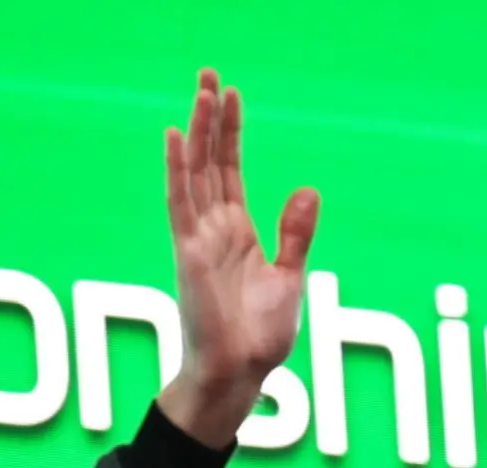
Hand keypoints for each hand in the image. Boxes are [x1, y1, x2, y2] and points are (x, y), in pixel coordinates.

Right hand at [155, 68, 317, 447]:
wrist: (240, 372)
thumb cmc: (261, 335)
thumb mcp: (289, 277)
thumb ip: (295, 233)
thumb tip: (309, 189)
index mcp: (239, 232)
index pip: (230, 170)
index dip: (231, 132)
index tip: (232, 95)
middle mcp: (215, 228)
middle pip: (210, 160)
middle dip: (211, 118)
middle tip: (210, 75)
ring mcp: (199, 238)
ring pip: (195, 171)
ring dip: (197, 131)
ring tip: (201, 90)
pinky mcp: (189, 252)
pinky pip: (180, 202)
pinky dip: (178, 169)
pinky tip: (177, 135)